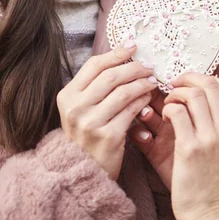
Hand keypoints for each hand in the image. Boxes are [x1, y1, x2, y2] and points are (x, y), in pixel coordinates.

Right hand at [57, 41, 156, 179]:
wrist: (83, 172)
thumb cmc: (86, 137)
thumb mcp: (80, 110)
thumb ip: (94, 87)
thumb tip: (121, 58)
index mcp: (66, 96)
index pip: (93, 66)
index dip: (115, 53)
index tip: (133, 46)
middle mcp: (75, 108)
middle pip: (110, 77)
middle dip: (133, 68)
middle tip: (148, 66)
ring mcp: (90, 123)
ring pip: (123, 92)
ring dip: (141, 83)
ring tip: (152, 80)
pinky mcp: (107, 136)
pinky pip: (130, 111)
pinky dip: (142, 102)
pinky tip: (148, 99)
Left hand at [128, 54, 218, 190]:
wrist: (210, 212)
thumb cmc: (213, 179)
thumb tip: (200, 94)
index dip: (206, 77)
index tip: (190, 83)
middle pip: (210, 84)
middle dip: (187, 79)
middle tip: (173, 86)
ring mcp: (212, 138)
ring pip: (193, 95)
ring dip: (175, 94)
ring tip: (168, 105)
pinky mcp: (191, 148)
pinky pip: (176, 112)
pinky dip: (167, 108)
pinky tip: (164, 118)